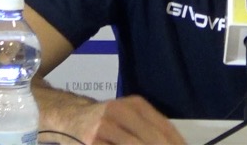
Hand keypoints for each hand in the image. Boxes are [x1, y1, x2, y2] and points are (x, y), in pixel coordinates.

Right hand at [56, 95, 185, 144]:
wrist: (70, 118)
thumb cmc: (106, 121)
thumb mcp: (130, 117)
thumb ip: (151, 130)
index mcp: (135, 104)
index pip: (165, 128)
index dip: (177, 143)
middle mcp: (120, 111)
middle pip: (152, 140)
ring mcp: (104, 127)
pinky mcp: (92, 142)